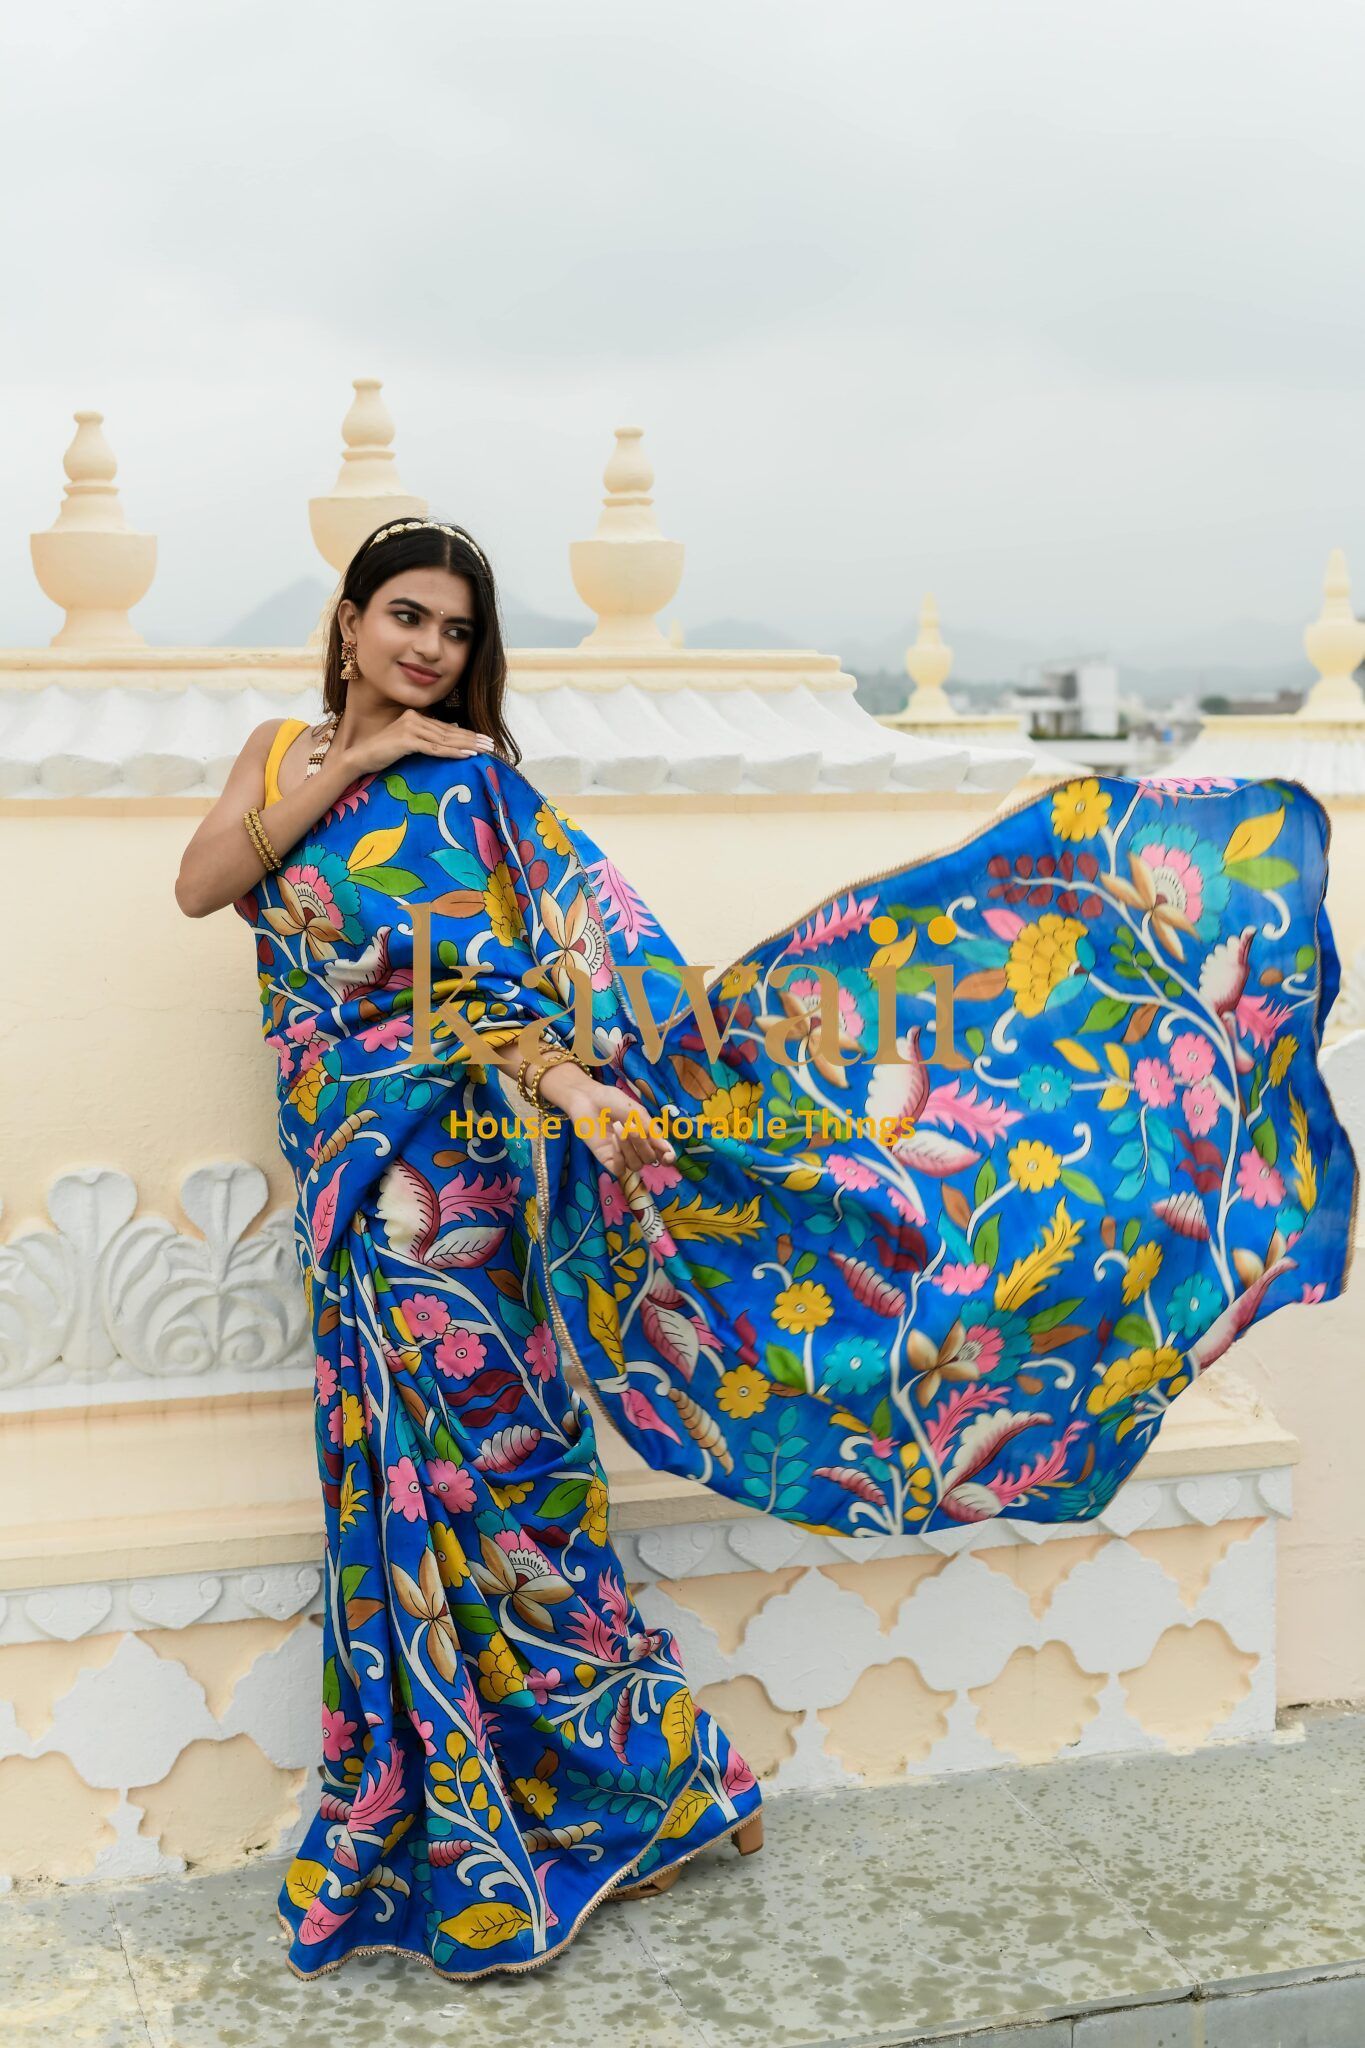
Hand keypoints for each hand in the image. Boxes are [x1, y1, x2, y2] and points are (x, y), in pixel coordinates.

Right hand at [342, 709, 499, 777]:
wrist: (360, 758)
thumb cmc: (383, 754)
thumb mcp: (408, 744)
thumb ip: (427, 739)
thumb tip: (451, 739)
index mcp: (416, 717)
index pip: (447, 727)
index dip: (468, 734)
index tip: (485, 740)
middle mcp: (414, 718)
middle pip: (450, 731)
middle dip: (473, 739)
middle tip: (492, 745)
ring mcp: (410, 728)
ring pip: (445, 740)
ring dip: (467, 746)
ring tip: (485, 751)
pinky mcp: (407, 741)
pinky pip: (435, 748)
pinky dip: (453, 752)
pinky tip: (467, 755)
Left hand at [536, 1065, 676, 1178]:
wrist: (588, 1099)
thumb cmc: (613, 1101)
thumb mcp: (637, 1112)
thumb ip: (651, 1130)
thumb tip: (667, 1148)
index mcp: (648, 1136)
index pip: (663, 1154)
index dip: (669, 1158)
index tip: (668, 1156)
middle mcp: (637, 1148)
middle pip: (650, 1159)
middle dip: (642, 1144)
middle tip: (631, 1126)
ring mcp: (622, 1156)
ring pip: (636, 1165)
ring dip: (629, 1148)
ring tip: (618, 1128)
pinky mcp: (607, 1160)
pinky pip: (620, 1169)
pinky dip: (619, 1156)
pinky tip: (613, 1141)